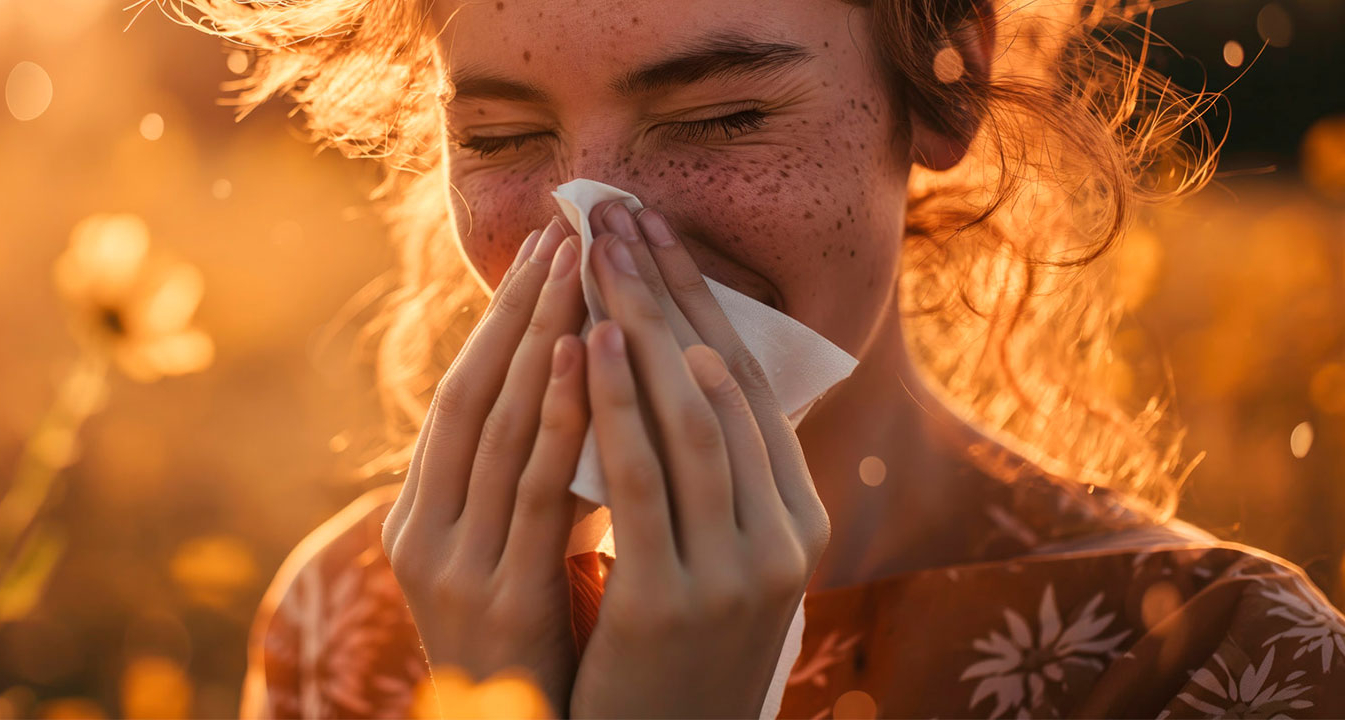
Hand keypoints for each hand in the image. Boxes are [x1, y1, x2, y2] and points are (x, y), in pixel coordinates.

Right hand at [381, 214, 590, 716]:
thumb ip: (522, 486)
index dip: (501, 322)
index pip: (460, 395)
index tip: (545, 252)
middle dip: (519, 312)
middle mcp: (420, 532)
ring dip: (541, 341)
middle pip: (471, 396)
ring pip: (499, 430)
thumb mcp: (509, 557)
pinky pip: (534, 490)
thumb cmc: (527, 647)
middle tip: (565, 234)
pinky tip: (588, 358)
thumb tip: (571, 394)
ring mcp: (452, 565)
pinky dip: (559, 417)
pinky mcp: (496, 596)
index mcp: (418, 517)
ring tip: (579, 270)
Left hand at [569, 202, 830, 718]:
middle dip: (668, 294)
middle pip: (725, 388)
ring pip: (693, 422)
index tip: (657, 230)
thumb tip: (677, 367)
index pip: (751, 386)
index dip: (703, 301)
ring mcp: (738, 573)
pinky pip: (645, 483)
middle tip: (621, 216)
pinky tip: (593, 344)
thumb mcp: (712, 558)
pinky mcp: (676, 603)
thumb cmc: (672, 652)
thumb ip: (709, 480)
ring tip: (604, 258)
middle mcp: (785, 540)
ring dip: (647, 329)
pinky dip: (620, 408)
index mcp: (798, 521)